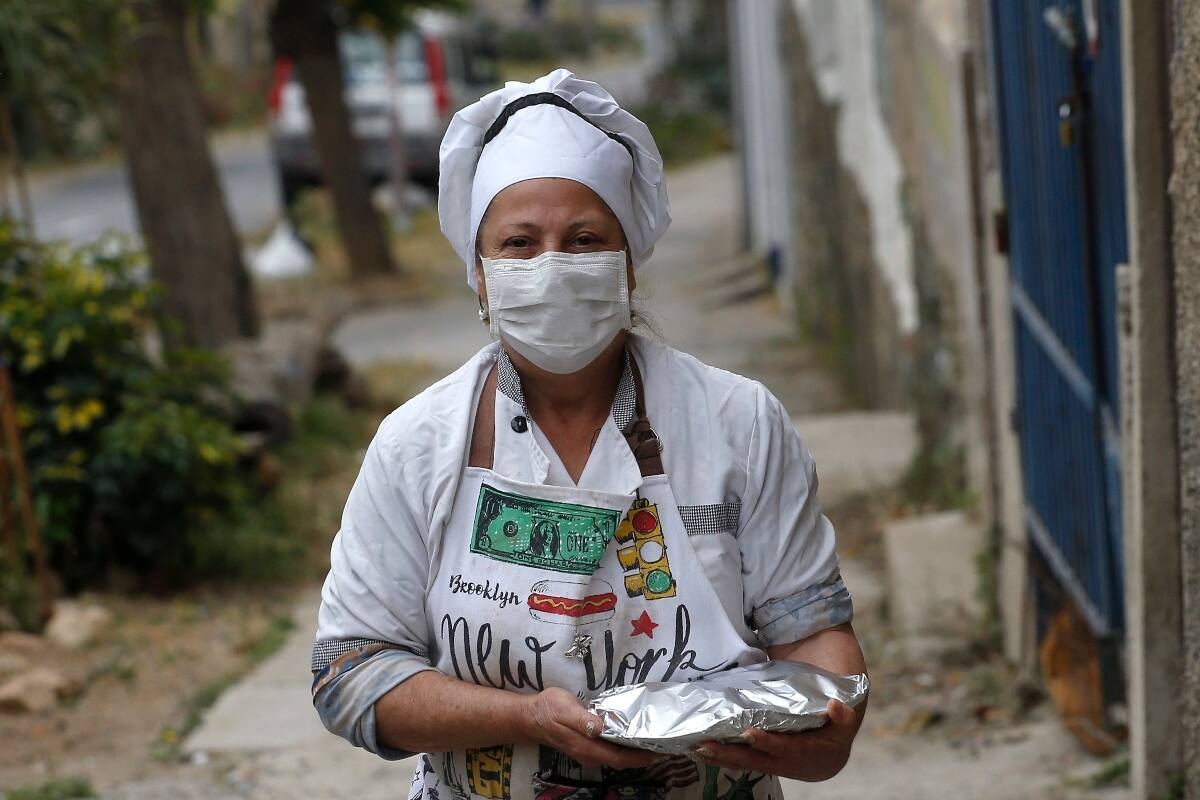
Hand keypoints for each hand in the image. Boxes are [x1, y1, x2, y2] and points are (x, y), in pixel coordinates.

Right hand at [516, 687, 660, 769]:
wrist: (530, 717)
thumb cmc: (548, 709)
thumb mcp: (565, 709)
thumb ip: (583, 720)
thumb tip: (602, 727)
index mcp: (587, 747)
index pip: (619, 757)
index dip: (640, 757)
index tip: (659, 750)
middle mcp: (589, 754)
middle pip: (621, 761)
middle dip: (642, 756)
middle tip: (662, 744)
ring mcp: (587, 752)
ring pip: (616, 758)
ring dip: (634, 753)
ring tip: (651, 741)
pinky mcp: (586, 746)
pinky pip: (609, 751)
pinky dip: (623, 748)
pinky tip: (630, 737)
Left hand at [693, 699, 858, 781]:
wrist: (827, 757)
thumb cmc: (834, 734)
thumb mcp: (843, 724)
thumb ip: (843, 716)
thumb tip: (836, 705)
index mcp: (806, 754)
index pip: (784, 749)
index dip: (767, 743)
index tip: (749, 733)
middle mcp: (785, 763)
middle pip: (755, 760)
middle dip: (731, 754)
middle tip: (707, 745)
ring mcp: (770, 764)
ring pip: (743, 762)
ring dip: (720, 757)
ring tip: (696, 748)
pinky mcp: (760, 761)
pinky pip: (739, 761)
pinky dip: (721, 757)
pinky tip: (700, 751)